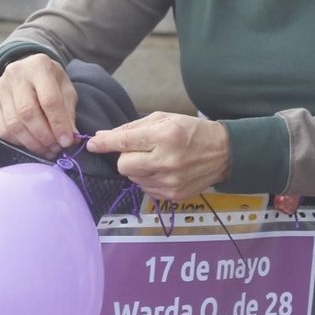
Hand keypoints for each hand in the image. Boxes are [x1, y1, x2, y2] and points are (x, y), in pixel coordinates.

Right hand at [0, 53, 79, 157]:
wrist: (27, 71)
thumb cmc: (50, 81)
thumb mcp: (65, 90)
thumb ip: (68, 113)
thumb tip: (69, 138)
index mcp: (39, 66)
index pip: (49, 99)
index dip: (58, 124)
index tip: (67, 141)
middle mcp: (15, 74)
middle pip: (27, 112)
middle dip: (44, 136)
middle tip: (55, 148)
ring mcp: (0, 88)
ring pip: (14, 124)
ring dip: (32, 143)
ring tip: (46, 149)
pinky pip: (2, 130)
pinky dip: (18, 142)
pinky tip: (31, 143)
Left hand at [87, 112, 230, 204]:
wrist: (223, 152)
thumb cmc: (190, 131)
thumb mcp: (164, 119)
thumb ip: (132, 128)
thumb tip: (102, 136)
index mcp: (165, 136)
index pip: (125, 142)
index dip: (105, 143)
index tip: (92, 144)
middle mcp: (167, 161)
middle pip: (124, 166)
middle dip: (126, 157)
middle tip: (140, 150)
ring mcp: (171, 181)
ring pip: (133, 178)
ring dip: (138, 169)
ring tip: (156, 160)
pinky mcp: (173, 195)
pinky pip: (146, 189)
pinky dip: (148, 179)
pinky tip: (163, 171)